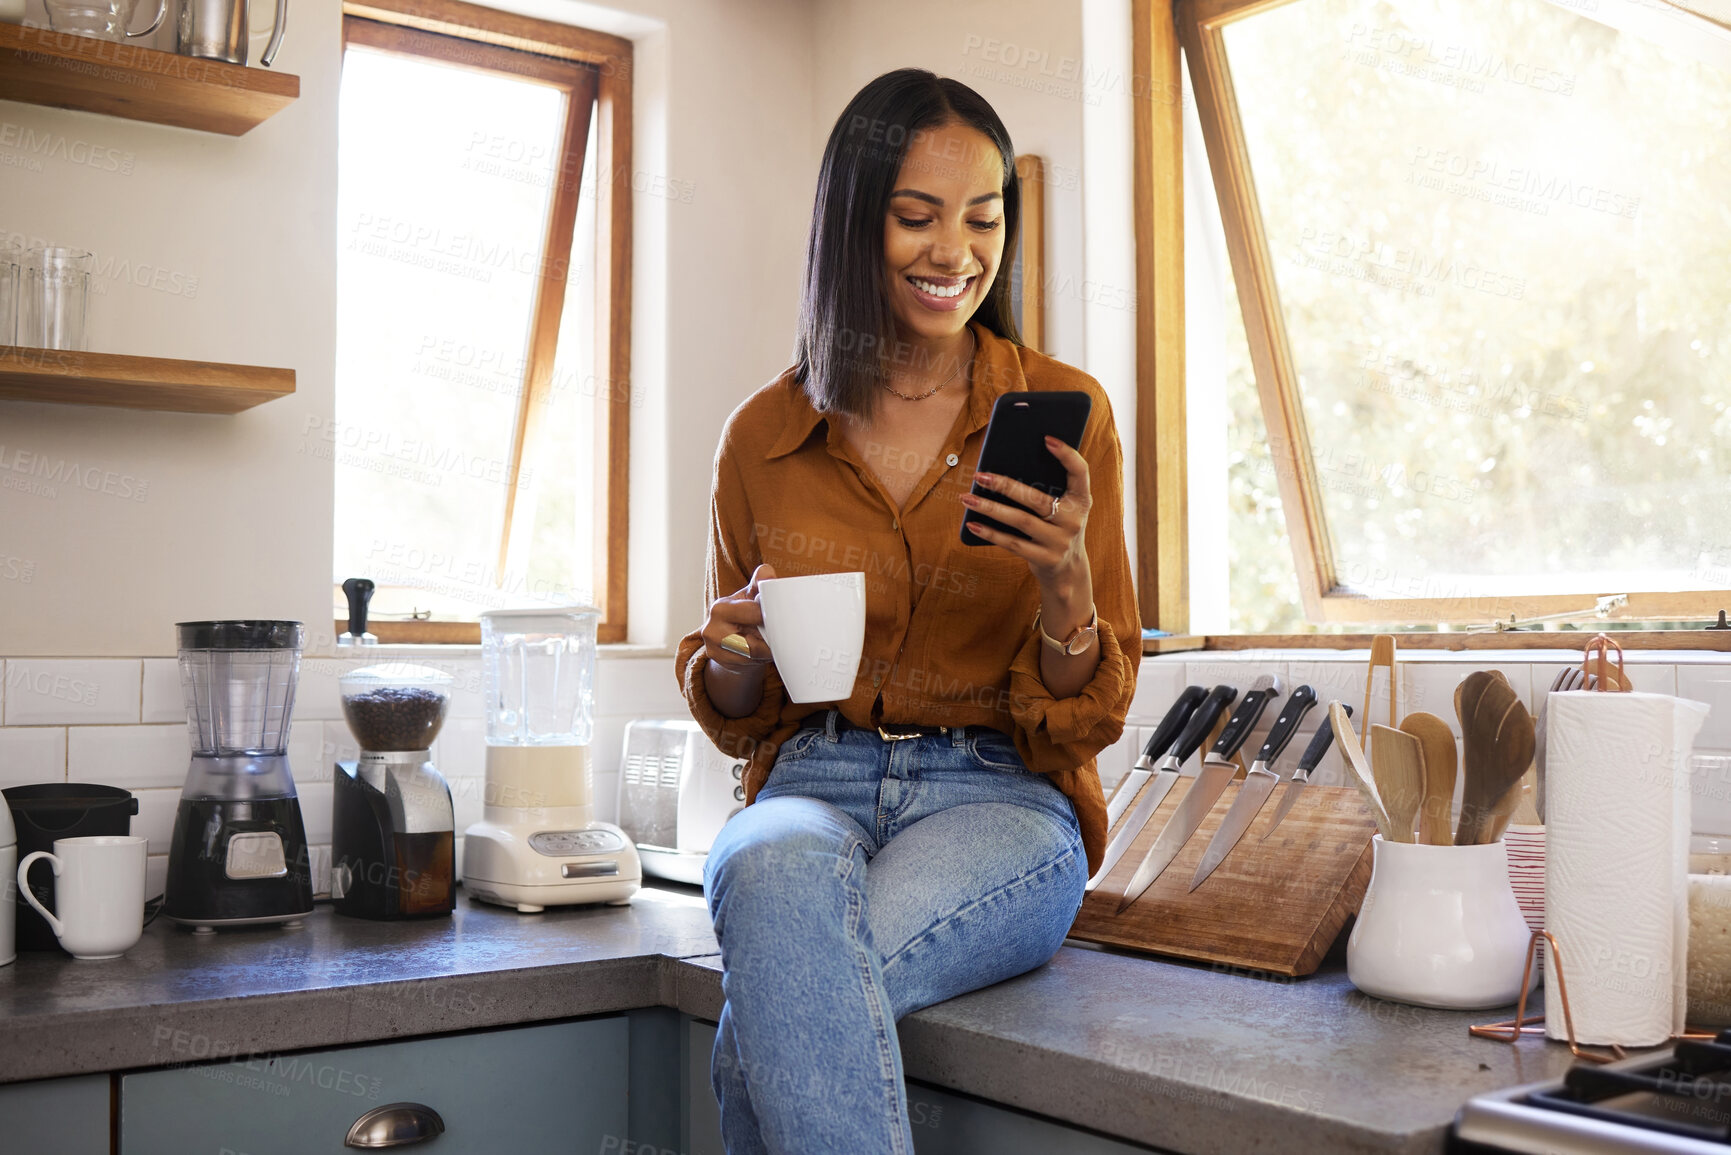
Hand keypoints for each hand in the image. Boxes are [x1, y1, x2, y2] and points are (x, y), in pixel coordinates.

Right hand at [702, 563, 776, 668]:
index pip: (753, 613)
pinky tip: (760, 652)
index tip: (779, 617)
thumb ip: (760, 583)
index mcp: (720, 608)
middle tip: (777, 633)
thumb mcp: (749, 596)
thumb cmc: (743, 615)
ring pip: (752, 655)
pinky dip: (759, 659)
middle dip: (767, 638)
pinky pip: (749, 664)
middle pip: (752, 642)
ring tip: (768, 641)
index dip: (770, 616)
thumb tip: (767, 573)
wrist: (728, 641)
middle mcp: (712, 629)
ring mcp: (714, 649)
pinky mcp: (721, 664)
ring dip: (765, 650)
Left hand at [960, 436, 1092, 600]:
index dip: (1066, 455)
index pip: (1080, 472)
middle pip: (1037, 499)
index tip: (1046, 439)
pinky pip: (1013, 544)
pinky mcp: (1045, 559)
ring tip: (967, 498)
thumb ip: (1047, 489)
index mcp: (1081, 500)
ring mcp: (1060, 542)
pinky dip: (991, 533)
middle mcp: (1074, 520)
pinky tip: (972, 524)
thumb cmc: (1057, 527)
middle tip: (979, 475)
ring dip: (990, 509)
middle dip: (1005, 485)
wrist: (1068, 571)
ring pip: (1021, 521)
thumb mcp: (1063, 508)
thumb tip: (1003, 468)